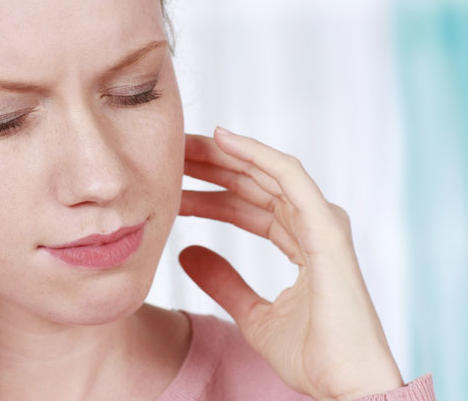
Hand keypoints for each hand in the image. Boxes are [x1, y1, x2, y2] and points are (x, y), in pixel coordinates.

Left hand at [178, 128, 403, 400]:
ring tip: (181, 145)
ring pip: (265, 173)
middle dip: (210, 167)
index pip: (246, 205)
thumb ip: (224, 282)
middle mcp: (313, 225)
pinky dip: (256, 154)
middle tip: (169, 154)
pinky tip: (222, 138)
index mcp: (300, 241)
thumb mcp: (252, 314)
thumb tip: (187, 254)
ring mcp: (322, 223)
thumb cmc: (312, 356)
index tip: (170, 183)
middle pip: (252, 183)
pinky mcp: (326, 227)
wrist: (345, 386)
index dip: (209, 191)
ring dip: (222, 156)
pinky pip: (288, 177)